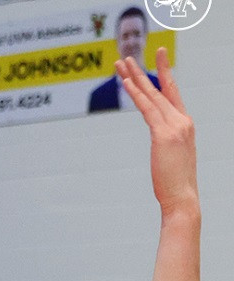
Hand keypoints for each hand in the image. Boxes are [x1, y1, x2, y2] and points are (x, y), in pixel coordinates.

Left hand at [117, 48, 197, 215]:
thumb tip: (161, 140)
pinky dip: (136, 94)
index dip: (165, 73)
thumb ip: (168, 141)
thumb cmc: (175, 181)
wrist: (182, 197)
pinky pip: (146, 109)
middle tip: (128, 56)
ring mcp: (174, 126)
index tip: (158, 57)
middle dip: (142, 71)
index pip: (172, 93)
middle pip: (159, 89)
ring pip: (151, 95)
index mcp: (185, 124)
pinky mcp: (163, 135)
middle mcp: (182, 120)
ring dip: (134, 77)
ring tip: (122, 63)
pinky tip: (127, 83)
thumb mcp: (172, 155)